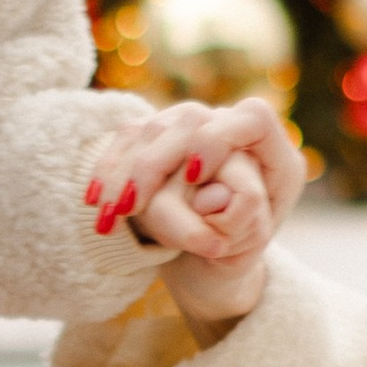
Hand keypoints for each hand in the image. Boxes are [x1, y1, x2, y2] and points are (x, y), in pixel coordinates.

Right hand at [85, 97, 299, 323]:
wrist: (217, 246)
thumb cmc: (239, 248)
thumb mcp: (250, 243)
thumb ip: (243, 223)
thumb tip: (211, 198)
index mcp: (270, 150)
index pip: (254, 118)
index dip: (221, 141)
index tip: (192, 176)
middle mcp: (230, 126)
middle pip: (189, 120)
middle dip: (154, 164)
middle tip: (131, 206)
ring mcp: (191, 125)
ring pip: (151, 128)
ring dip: (123, 172)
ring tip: (108, 214)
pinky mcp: (158, 133)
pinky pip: (127, 139)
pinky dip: (109, 170)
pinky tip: (96, 199)